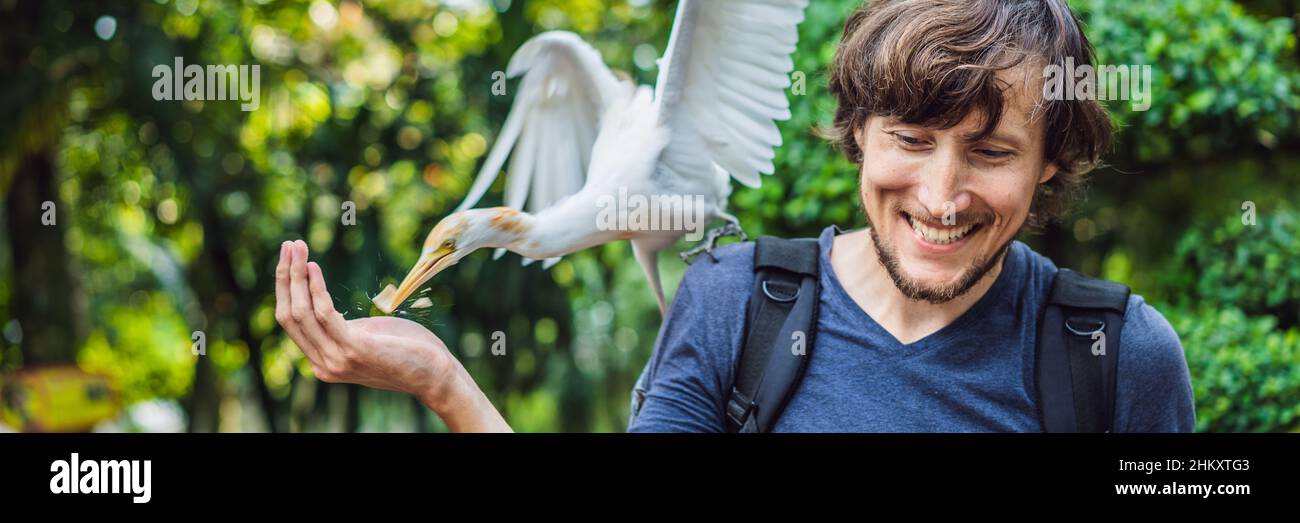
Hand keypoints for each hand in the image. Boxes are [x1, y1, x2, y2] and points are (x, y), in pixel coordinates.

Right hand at [274, 240, 509, 431]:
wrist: (434, 376)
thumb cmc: (407, 352)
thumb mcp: (366, 338)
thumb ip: (343, 330)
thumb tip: (326, 310)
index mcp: (323, 361)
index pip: (290, 323)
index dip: (285, 288)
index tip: (288, 259)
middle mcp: (323, 364)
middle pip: (289, 316)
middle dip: (285, 276)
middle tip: (288, 244)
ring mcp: (336, 360)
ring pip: (301, 313)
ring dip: (296, 275)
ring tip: (298, 247)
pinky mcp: (354, 350)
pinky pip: (325, 313)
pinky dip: (316, 288)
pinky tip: (314, 267)